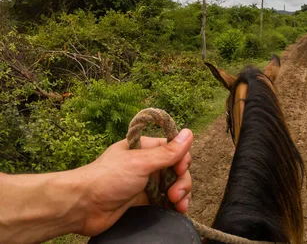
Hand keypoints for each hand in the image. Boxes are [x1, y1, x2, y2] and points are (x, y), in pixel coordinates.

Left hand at [76, 128, 193, 235]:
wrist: (82, 207)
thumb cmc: (107, 179)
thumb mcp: (141, 162)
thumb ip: (167, 152)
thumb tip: (189, 133)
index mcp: (145, 148)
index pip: (173, 149)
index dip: (181, 159)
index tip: (180, 170)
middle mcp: (146, 163)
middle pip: (176, 169)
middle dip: (182, 181)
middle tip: (176, 195)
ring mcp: (145, 183)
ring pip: (172, 185)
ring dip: (180, 194)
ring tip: (178, 206)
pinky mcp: (142, 201)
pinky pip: (164, 201)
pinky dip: (172, 205)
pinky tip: (176, 210)